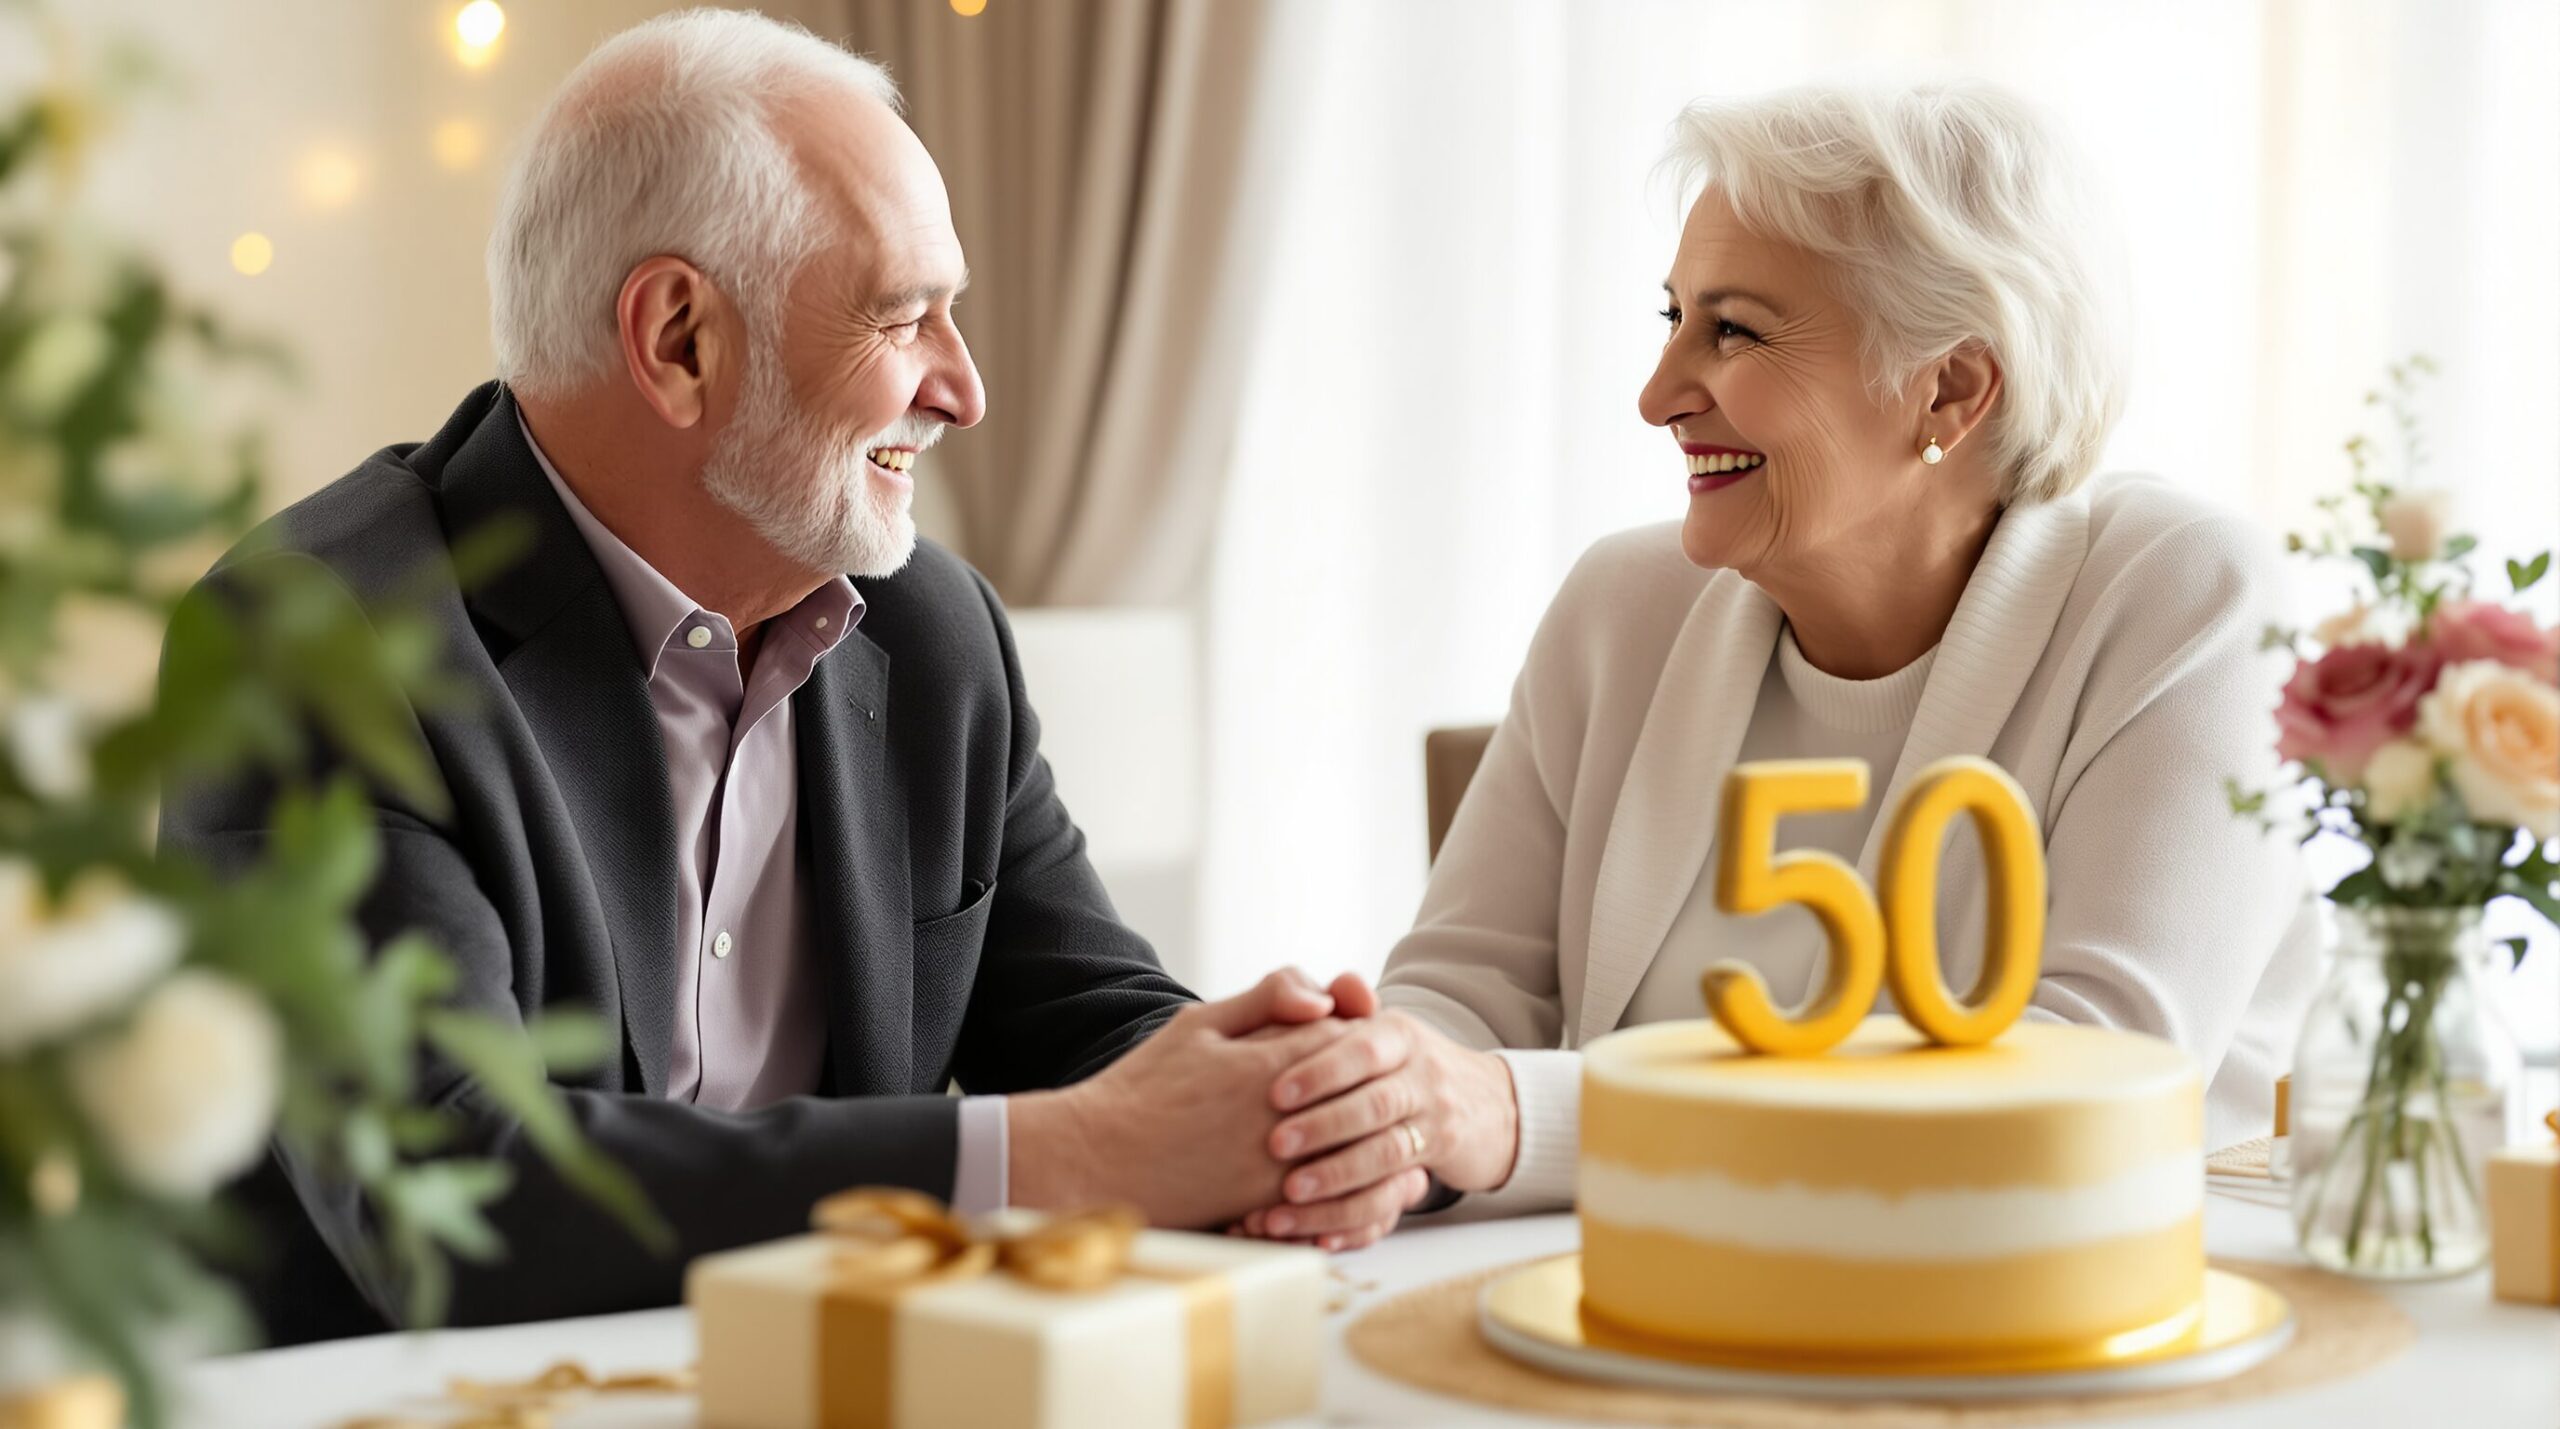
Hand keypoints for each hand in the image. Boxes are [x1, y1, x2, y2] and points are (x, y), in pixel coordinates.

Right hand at [1006, 969, 1356, 1228]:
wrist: (1095, 1161)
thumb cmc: (1143, 1087)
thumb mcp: (1199, 1024)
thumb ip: (1266, 999)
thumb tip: (1323, 997)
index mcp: (1270, 1064)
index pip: (1347, 1038)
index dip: (1349, 1032)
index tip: (1336, 1032)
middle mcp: (1285, 1118)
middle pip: (1359, 1092)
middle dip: (1359, 1081)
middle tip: (1351, 1076)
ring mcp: (1280, 1168)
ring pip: (1353, 1145)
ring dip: (1354, 1131)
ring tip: (1342, 1121)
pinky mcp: (1269, 1208)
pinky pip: (1330, 1193)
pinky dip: (1338, 1177)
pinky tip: (1328, 1166)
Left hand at [1253, 992, 1520, 1245]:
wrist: (1486, 1102)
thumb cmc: (1400, 1064)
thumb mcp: (1377, 1027)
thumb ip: (1334, 1006)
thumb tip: (1300, 995)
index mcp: (1395, 1033)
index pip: (1360, 1048)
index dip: (1319, 1071)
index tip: (1274, 1092)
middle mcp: (1420, 1073)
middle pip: (1374, 1103)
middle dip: (1323, 1125)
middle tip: (1274, 1145)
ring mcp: (1434, 1119)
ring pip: (1387, 1151)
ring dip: (1337, 1175)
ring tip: (1290, 1192)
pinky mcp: (1437, 1164)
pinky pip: (1398, 1192)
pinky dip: (1357, 1214)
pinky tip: (1322, 1230)